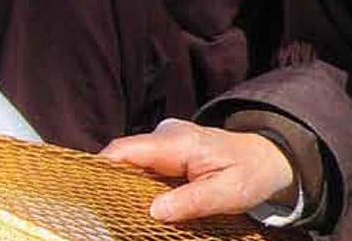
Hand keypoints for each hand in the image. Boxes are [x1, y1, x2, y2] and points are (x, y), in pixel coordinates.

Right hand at [101, 118, 295, 221]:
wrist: (269, 157)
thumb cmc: (250, 174)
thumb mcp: (227, 193)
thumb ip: (192, 201)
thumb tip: (153, 210)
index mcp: (179, 142)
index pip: (126, 149)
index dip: (100, 168)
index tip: (82, 195)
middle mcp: (168, 135)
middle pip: (123, 156)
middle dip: (107, 183)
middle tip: (97, 216)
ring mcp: (167, 140)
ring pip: (131, 162)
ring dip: (120, 186)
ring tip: (111, 216)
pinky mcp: (169, 151)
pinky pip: (142, 165)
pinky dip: (134, 184)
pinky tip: (132, 207)